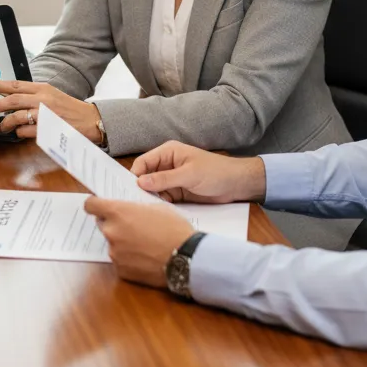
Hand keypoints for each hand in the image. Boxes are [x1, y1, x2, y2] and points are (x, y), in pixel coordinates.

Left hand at [0, 80, 101, 142]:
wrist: (90, 120)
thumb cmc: (70, 109)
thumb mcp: (52, 95)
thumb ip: (34, 95)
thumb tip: (13, 96)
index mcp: (43, 88)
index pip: (16, 84)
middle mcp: (43, 99)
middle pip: (12, 100)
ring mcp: (44, 114)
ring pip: (16, 117)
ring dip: (6, 123)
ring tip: (3, 126)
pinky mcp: (46, 129)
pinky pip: (25, 131)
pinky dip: (20, 133)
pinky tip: (22, 132)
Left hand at [83, 197, 194, 288]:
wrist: (187, 258)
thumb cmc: (175, 229)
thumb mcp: (157, 208)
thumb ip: (136, 208)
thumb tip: (130, 211)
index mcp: (118, 213)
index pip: (90, 205)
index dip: (95, 204)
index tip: (99, 205)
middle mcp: (111, 232)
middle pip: (102, 224)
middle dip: (114, 223)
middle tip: (132, 226)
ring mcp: (114, 253)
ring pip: (113, 243)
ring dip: (123, 242)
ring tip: (144, 244)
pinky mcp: (121, 270)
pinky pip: (120, 260)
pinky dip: (129, 258)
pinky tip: (146, 258)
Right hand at [131, 141, 266, 203]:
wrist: (237, 184)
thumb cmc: (216, 172)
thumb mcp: (189, 175)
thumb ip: (164, 179)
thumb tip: (140, 182)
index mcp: (168, 153)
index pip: (143, 163)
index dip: (135, 176)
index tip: (129, 192)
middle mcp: (167, 165)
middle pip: (145, 177)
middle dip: (141, 189)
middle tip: (135, 204)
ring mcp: (171, 180)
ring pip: (153, 190)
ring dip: (150, 199)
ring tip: (145, 211)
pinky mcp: (177, 192)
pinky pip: (163, 198)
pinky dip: (160, 205)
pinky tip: (157, 213)